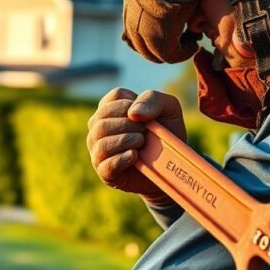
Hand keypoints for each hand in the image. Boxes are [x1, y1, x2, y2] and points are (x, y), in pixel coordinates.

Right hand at [87, 88, 185, 204]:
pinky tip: (135, 156)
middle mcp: (98, 128)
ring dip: (126, 141)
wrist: (171, 166)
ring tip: (142, 144)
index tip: (146, 116)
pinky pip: (106, 164)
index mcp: (110, 109)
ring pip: (102, 143)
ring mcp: (98, 151)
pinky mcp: (104, 172)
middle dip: (129, 125)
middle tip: (146, 133)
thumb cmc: (167, 134)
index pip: (114, 97)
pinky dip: (122, 159)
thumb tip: (133, 113)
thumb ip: (152, 99)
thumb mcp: (168, 109)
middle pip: (102, 120)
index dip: (133, 104)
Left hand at [121, 0, 201, 63]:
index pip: (133, 33)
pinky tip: (194, 45)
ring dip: (174, 52)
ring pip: (156, 54)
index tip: (169, 33)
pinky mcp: (160, 41)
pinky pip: (171, 56)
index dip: (151, 37)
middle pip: (143, 47)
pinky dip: (184, 53)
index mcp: (130, 7)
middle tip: (179, 43)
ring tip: (189, 43)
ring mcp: (143, 34)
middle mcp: (131, 23)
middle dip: (161, 48)